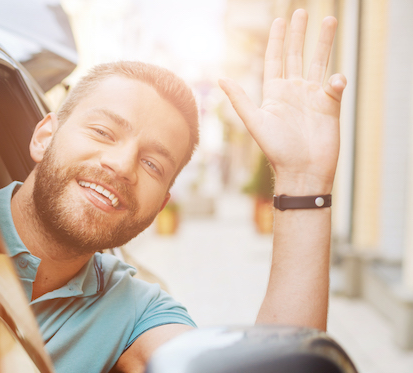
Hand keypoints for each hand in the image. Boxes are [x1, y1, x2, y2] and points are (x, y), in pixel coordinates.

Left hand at [219, 10, 346, 194]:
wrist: (301, 171)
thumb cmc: (276, 150)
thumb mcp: (255, 122)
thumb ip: (240, 99)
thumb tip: (221, 78)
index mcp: (274, 93)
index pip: (275, 59)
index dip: (277, 40)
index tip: (280, 20)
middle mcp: (294, 91)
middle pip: (297, 55)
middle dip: (299, 34)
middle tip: (302, 12)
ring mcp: (313, 97)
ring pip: (320, 63)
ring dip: (324, 42)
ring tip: (330, 20)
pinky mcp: (330, 106)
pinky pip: (335, 86)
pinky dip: (336, 80)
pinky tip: (334, 80)